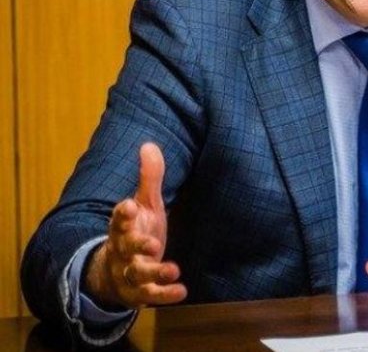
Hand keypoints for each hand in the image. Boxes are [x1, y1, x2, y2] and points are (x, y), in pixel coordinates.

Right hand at [84, 143, 185, 309]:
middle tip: (151, 243)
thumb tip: (149, 145)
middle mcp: (122, 250)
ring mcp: (129, 272)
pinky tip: (182, 291)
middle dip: (137, 245)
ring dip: (154, 272)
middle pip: (125, 248)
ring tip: (173, 269)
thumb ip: (149, 179)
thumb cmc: (135, 232)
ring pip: (137, 274)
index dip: (123, 214)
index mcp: (123, 228)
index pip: (119, 219)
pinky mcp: (140, 292)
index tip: (128, 205)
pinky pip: (150, 295)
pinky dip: (164, 294)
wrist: (114, 273)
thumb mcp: (144, 205)